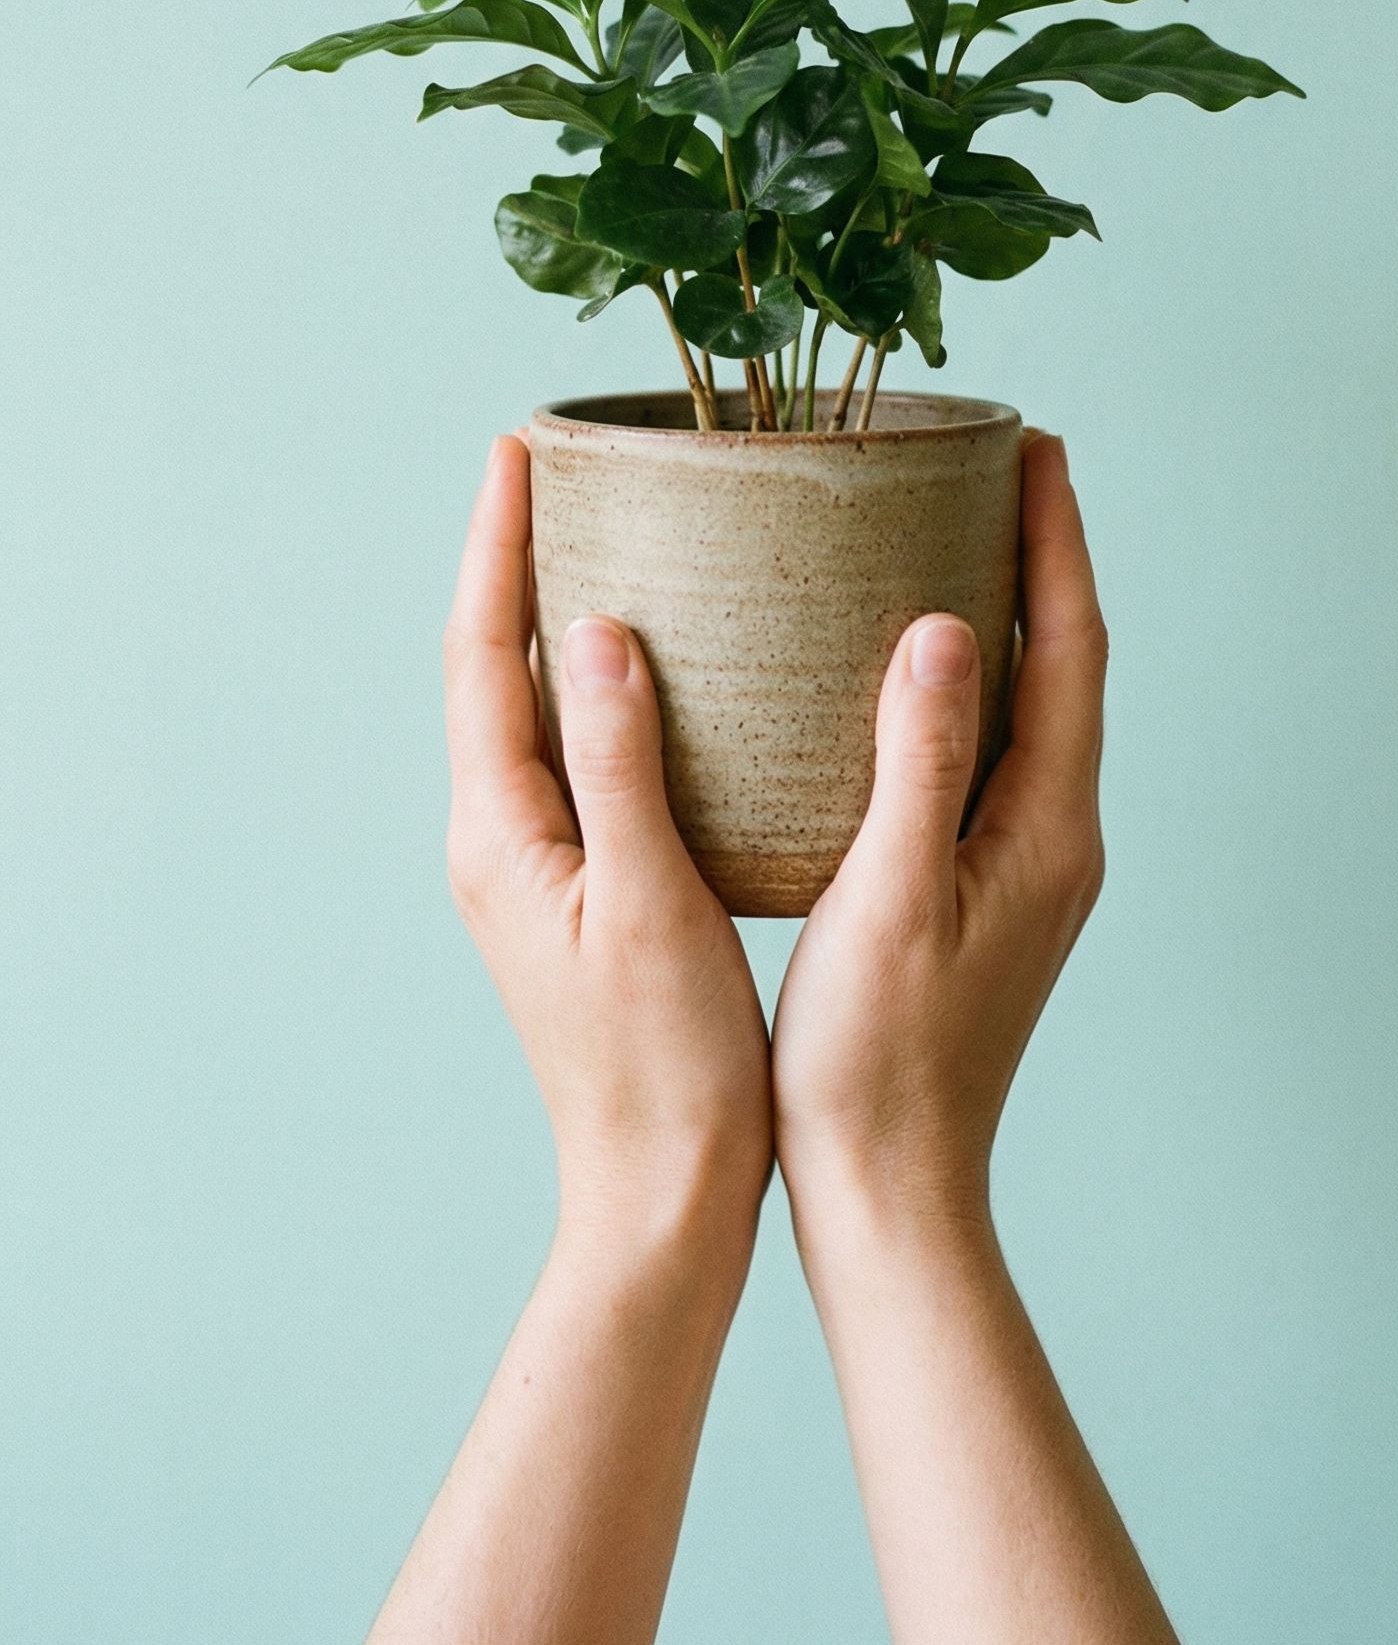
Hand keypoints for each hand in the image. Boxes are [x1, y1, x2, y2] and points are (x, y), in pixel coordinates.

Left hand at [444, 435, 771, 1259]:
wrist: (664, 1196)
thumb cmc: (665, 1069)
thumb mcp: (650, 904)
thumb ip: (617, 765)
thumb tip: (593, 631)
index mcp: (500, 835)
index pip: (480, 654)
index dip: (493, 547)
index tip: (516, 449)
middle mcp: (500, 840)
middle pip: (495, 666)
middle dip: (518, 560)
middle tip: (563, 464)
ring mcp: (536, 866)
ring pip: (536, 708)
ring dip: (558, 616)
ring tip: (610, 532)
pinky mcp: (585, 888)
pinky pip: (580, 754)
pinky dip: (608, 687)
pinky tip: (670, 666)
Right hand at [772, 431, 1106, 1232]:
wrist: (889, 1190)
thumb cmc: (878, 1064)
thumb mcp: (887, 900)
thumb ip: (919, 761)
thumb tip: (947, 628)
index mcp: (1047, 829)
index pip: (1071, 648)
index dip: (1056, 540)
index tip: (1035, 445)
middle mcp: (1054, 838)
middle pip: (1063, 662)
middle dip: (1038, 556)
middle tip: (997, 463)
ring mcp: (1023, 867)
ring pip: (1028, 706)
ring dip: (1004, 615)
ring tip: (950, 533)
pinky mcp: (980, 890)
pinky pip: (987, 752)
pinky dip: (962, 685)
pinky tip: (900, 670)